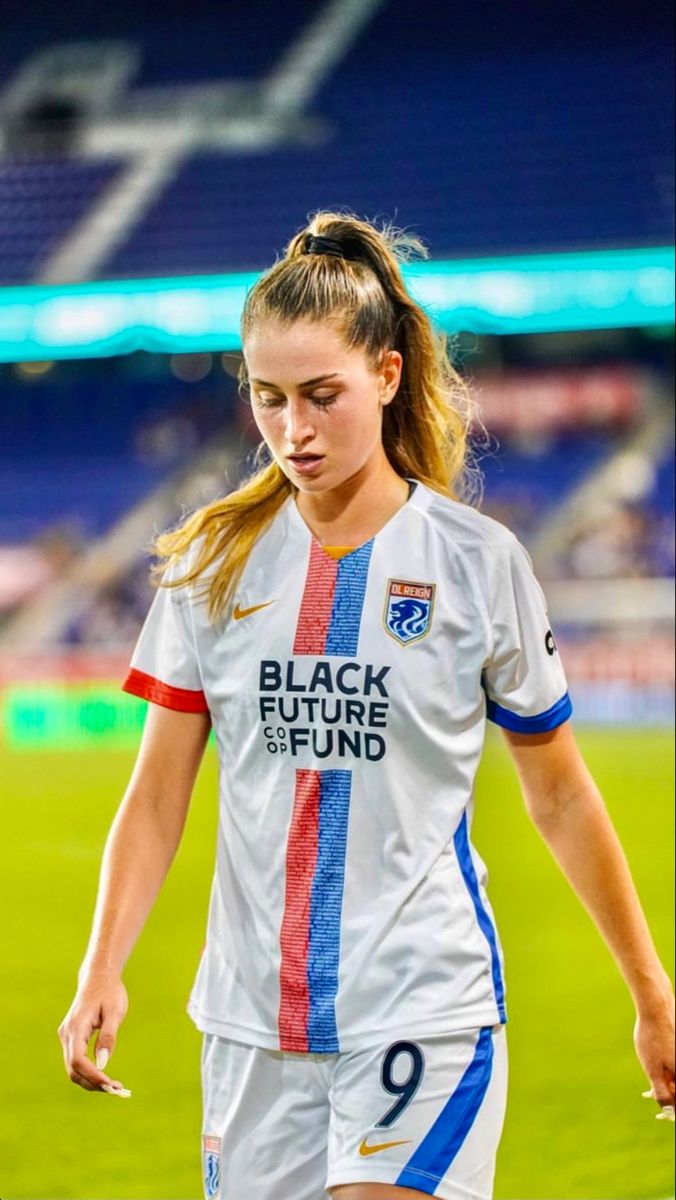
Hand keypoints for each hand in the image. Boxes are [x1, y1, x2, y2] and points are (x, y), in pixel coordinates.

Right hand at [58, 971, 129, 1094]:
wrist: (99, 977)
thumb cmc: (109, 992)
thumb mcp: (115, 1011)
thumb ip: (108, 1036)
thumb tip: (103, 1063)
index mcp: (76, 1026)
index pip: (78, 1060)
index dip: (92, 1076)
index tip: (110, 1085)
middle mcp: (67, 1034)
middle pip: (73, 1069)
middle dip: (93, 1083)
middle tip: (117, 1090)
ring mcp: (67, 1036)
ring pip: (73, 1068)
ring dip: (91, 1081)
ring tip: (114, 1086)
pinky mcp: (71, 1038)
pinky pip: (76, 1061)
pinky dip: (88, 1072)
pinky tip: (104, 1076)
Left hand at [634, 988, 674, 1115]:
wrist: (656, 1007)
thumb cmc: (652, 1037)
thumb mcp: (652, 1068)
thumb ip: (662, 1091)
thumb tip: (669, 1112)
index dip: (673, 1112)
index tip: (660, 1116)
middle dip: (668, 1096)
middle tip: (648, 1094)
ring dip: (667, 1083)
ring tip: (649, 1083)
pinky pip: (675, 1065)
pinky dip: (667, 1070)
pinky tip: (654, 1064)